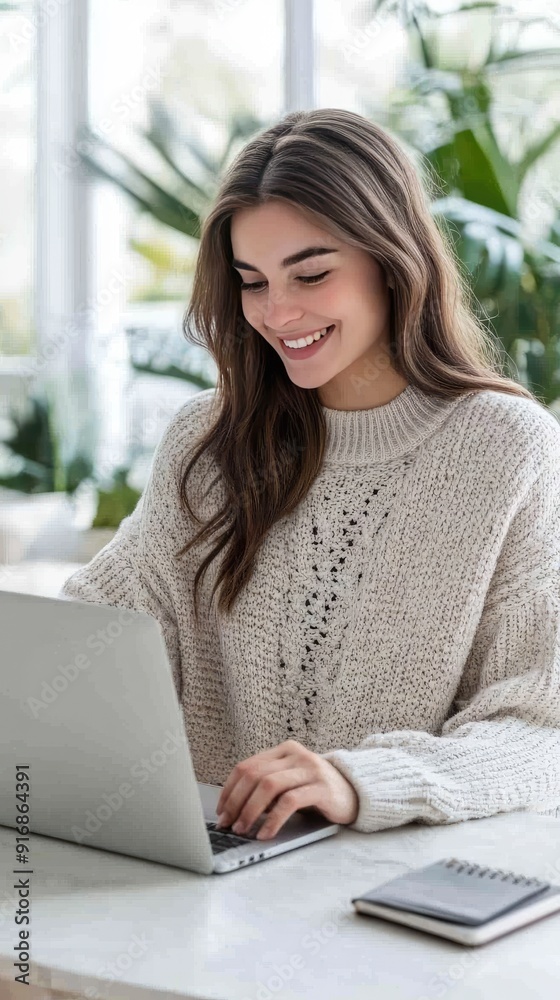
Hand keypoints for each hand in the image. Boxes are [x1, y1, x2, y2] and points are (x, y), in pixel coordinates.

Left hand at [215, 739, 359, 839]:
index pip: (246, 766)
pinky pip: (290, 802)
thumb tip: (234, 810)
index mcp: (284, 750)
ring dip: (250, 811)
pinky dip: (273, 820)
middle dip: (236, 802)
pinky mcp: (321, 788)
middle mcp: (296, 755)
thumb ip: (267, 787)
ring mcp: (310, 769)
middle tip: (228, 824)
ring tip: (243, 830)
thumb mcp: (289, 783)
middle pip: (254, 775)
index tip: (221, 811)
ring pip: (269, 786)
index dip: (229, 790)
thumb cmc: (316, 791)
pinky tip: (266, 833)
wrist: (356, 793)